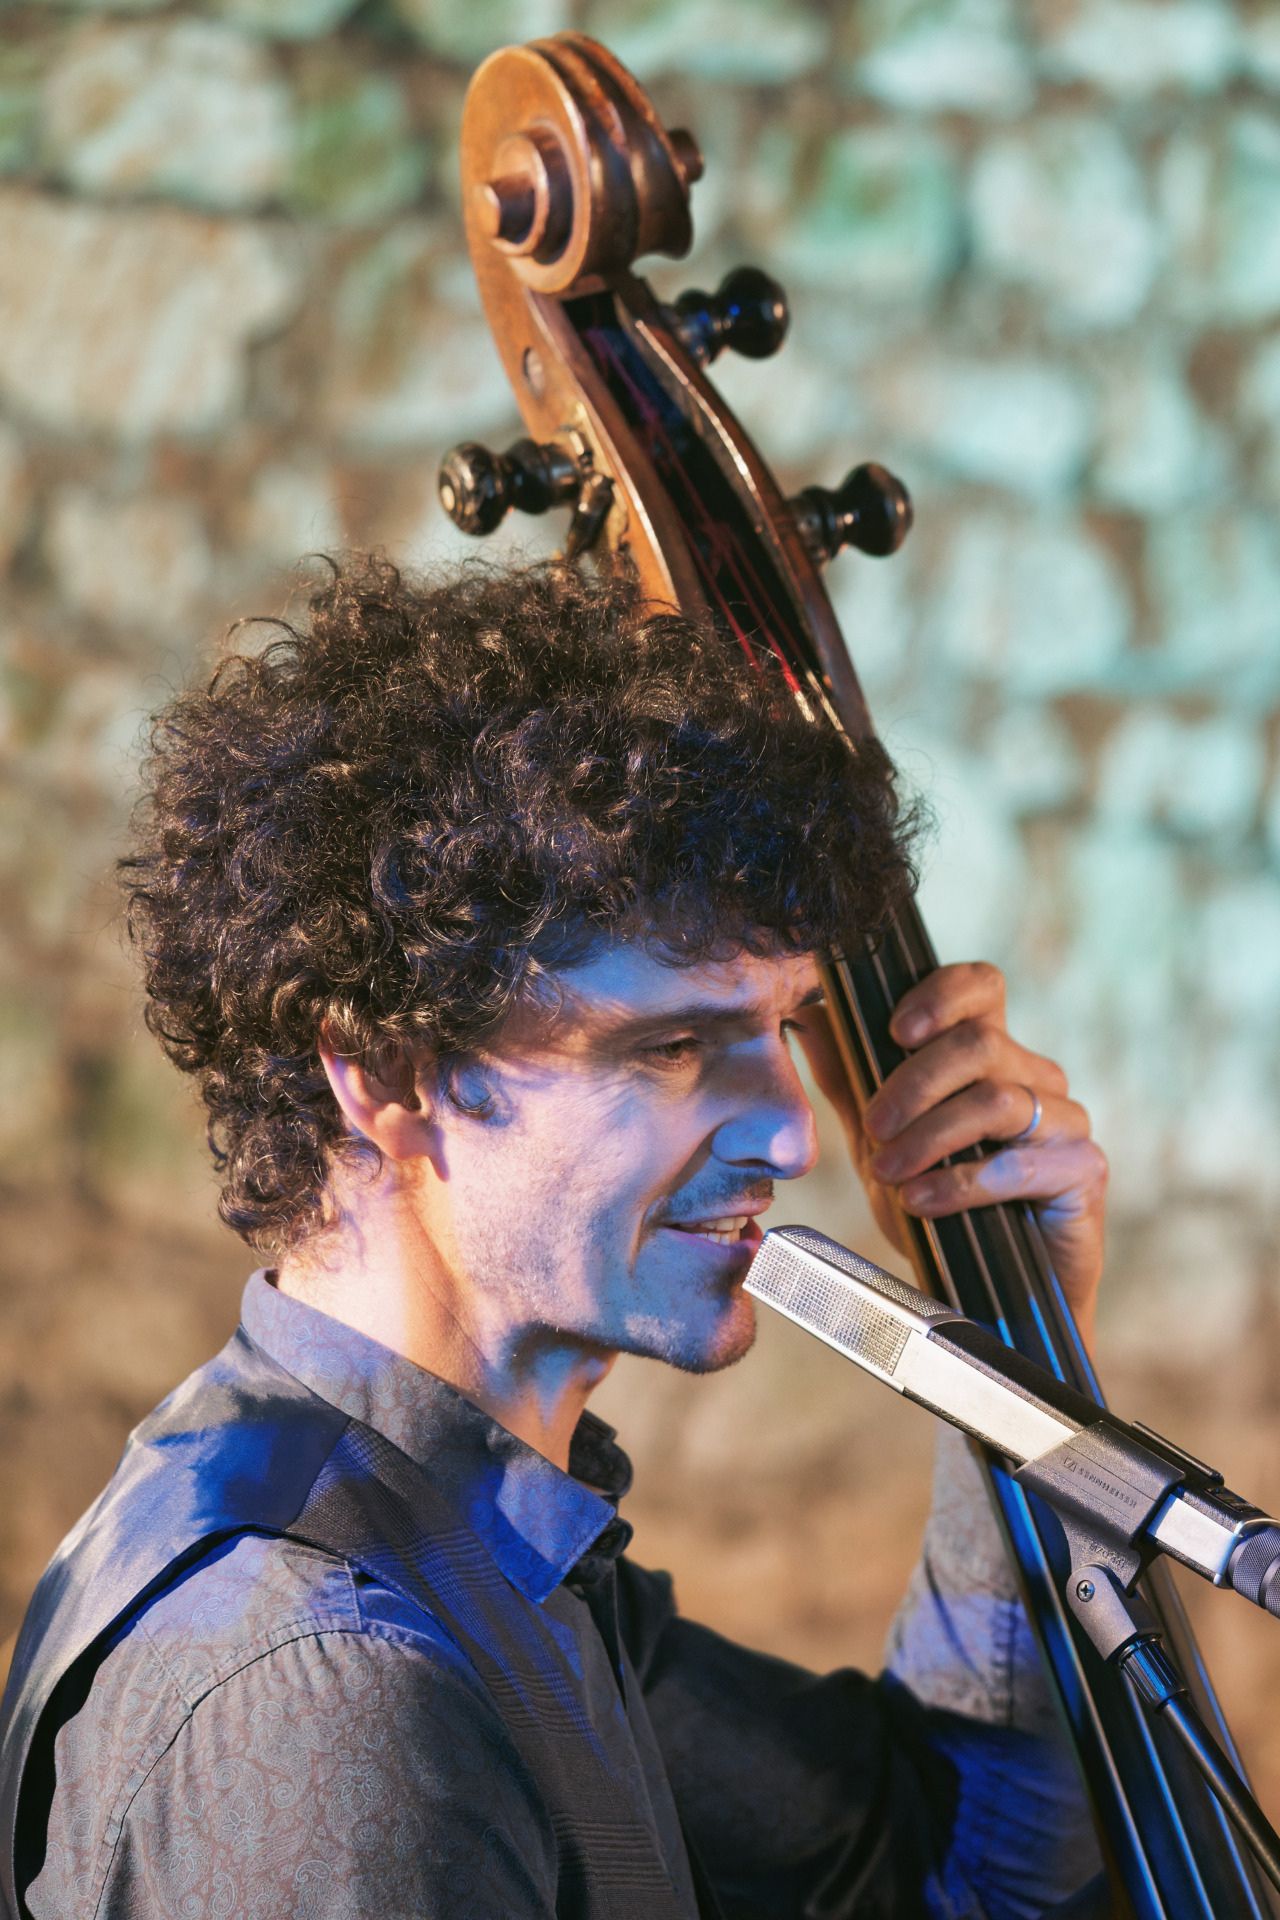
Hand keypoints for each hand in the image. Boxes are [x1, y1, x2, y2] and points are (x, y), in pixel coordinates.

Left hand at [793, 962, 1106, 1346]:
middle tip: (874, 1129)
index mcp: (991, 1054)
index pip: (982, 986)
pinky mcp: (1084, 1170)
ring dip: (930, 1136)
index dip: (942, 993)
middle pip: (980, 1043)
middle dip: (913, 1084)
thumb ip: (851, 1080)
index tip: (894, 1030)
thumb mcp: (879, 1140)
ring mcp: (1065, 1122)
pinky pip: (1022, 1163)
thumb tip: (811, 1018)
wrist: (985, 1293)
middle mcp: (1035, 1077)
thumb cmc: (937, 1207)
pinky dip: (961, 1182)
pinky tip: (923, 1202)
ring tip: (890, 1172)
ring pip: (996, 1099)